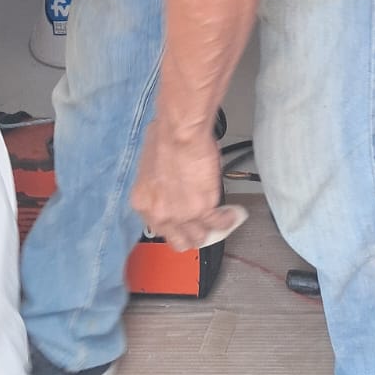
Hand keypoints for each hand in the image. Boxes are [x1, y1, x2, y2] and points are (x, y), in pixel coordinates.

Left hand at [130, 115, 236, 252]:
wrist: (180, 132)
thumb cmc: (164, 137)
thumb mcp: (149, 165)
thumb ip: (157, 185)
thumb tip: (167, 184)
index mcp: (143, 203)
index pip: (158, 229)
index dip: (174, 226)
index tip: (181, 224)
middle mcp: (161, 214)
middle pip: (178, 241)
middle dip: (191, 236)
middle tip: (200, 227)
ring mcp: (182, 215)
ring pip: (200, 237)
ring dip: (210, 230)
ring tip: (218, 223)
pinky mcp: (203, 208)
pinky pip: (219, 222)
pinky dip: (228, 220)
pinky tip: (231, 215)